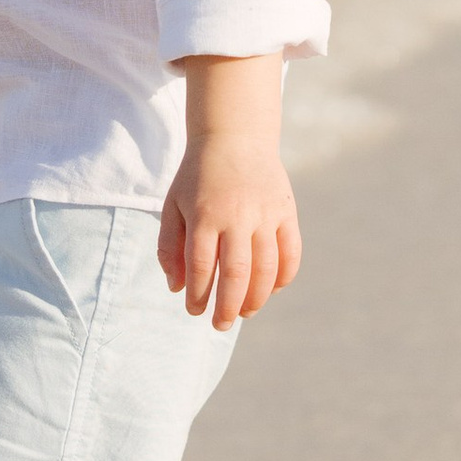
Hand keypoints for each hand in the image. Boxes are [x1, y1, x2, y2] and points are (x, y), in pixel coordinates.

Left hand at [158, 53, 301, 329]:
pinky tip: (271, 289)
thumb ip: (170, 246)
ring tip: (245, 313)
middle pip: (236, 274)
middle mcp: (236, 215)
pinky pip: (290, 252)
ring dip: (256, 298)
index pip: (202, 268)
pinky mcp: (285, 210)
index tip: (195, 310)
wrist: (234, 136)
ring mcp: (265, 213)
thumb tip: (177, 288)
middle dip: (228, 307)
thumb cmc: (197, 177)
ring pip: (266, 268)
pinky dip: (284, 276)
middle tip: (220, 324)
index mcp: (204, 214)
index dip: (199, 295)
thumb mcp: (173, 205)